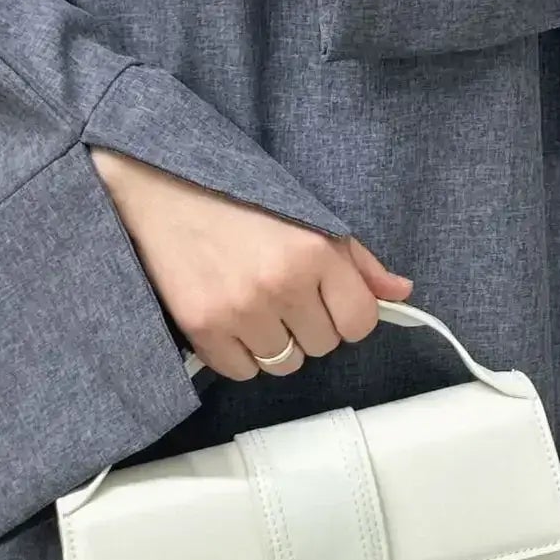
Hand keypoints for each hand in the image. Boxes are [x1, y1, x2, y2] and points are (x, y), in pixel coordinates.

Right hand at [90, 148, 412, 380]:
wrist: (160, 188)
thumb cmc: (236, 198)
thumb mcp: (307, 217)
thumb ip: (357, 260)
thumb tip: (400, 291)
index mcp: (315, 252)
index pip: (360, 323)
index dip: (345, 315)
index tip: (326, 301)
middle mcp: (281, 284)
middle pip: (322, 347)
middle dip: (308, 326)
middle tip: (281, 294)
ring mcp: (240, 310)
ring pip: (283, 363)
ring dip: (274, 343)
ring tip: (253, 303)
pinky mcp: (202, 328)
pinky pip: (241, 372)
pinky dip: (238, 354)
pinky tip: (228, 318)